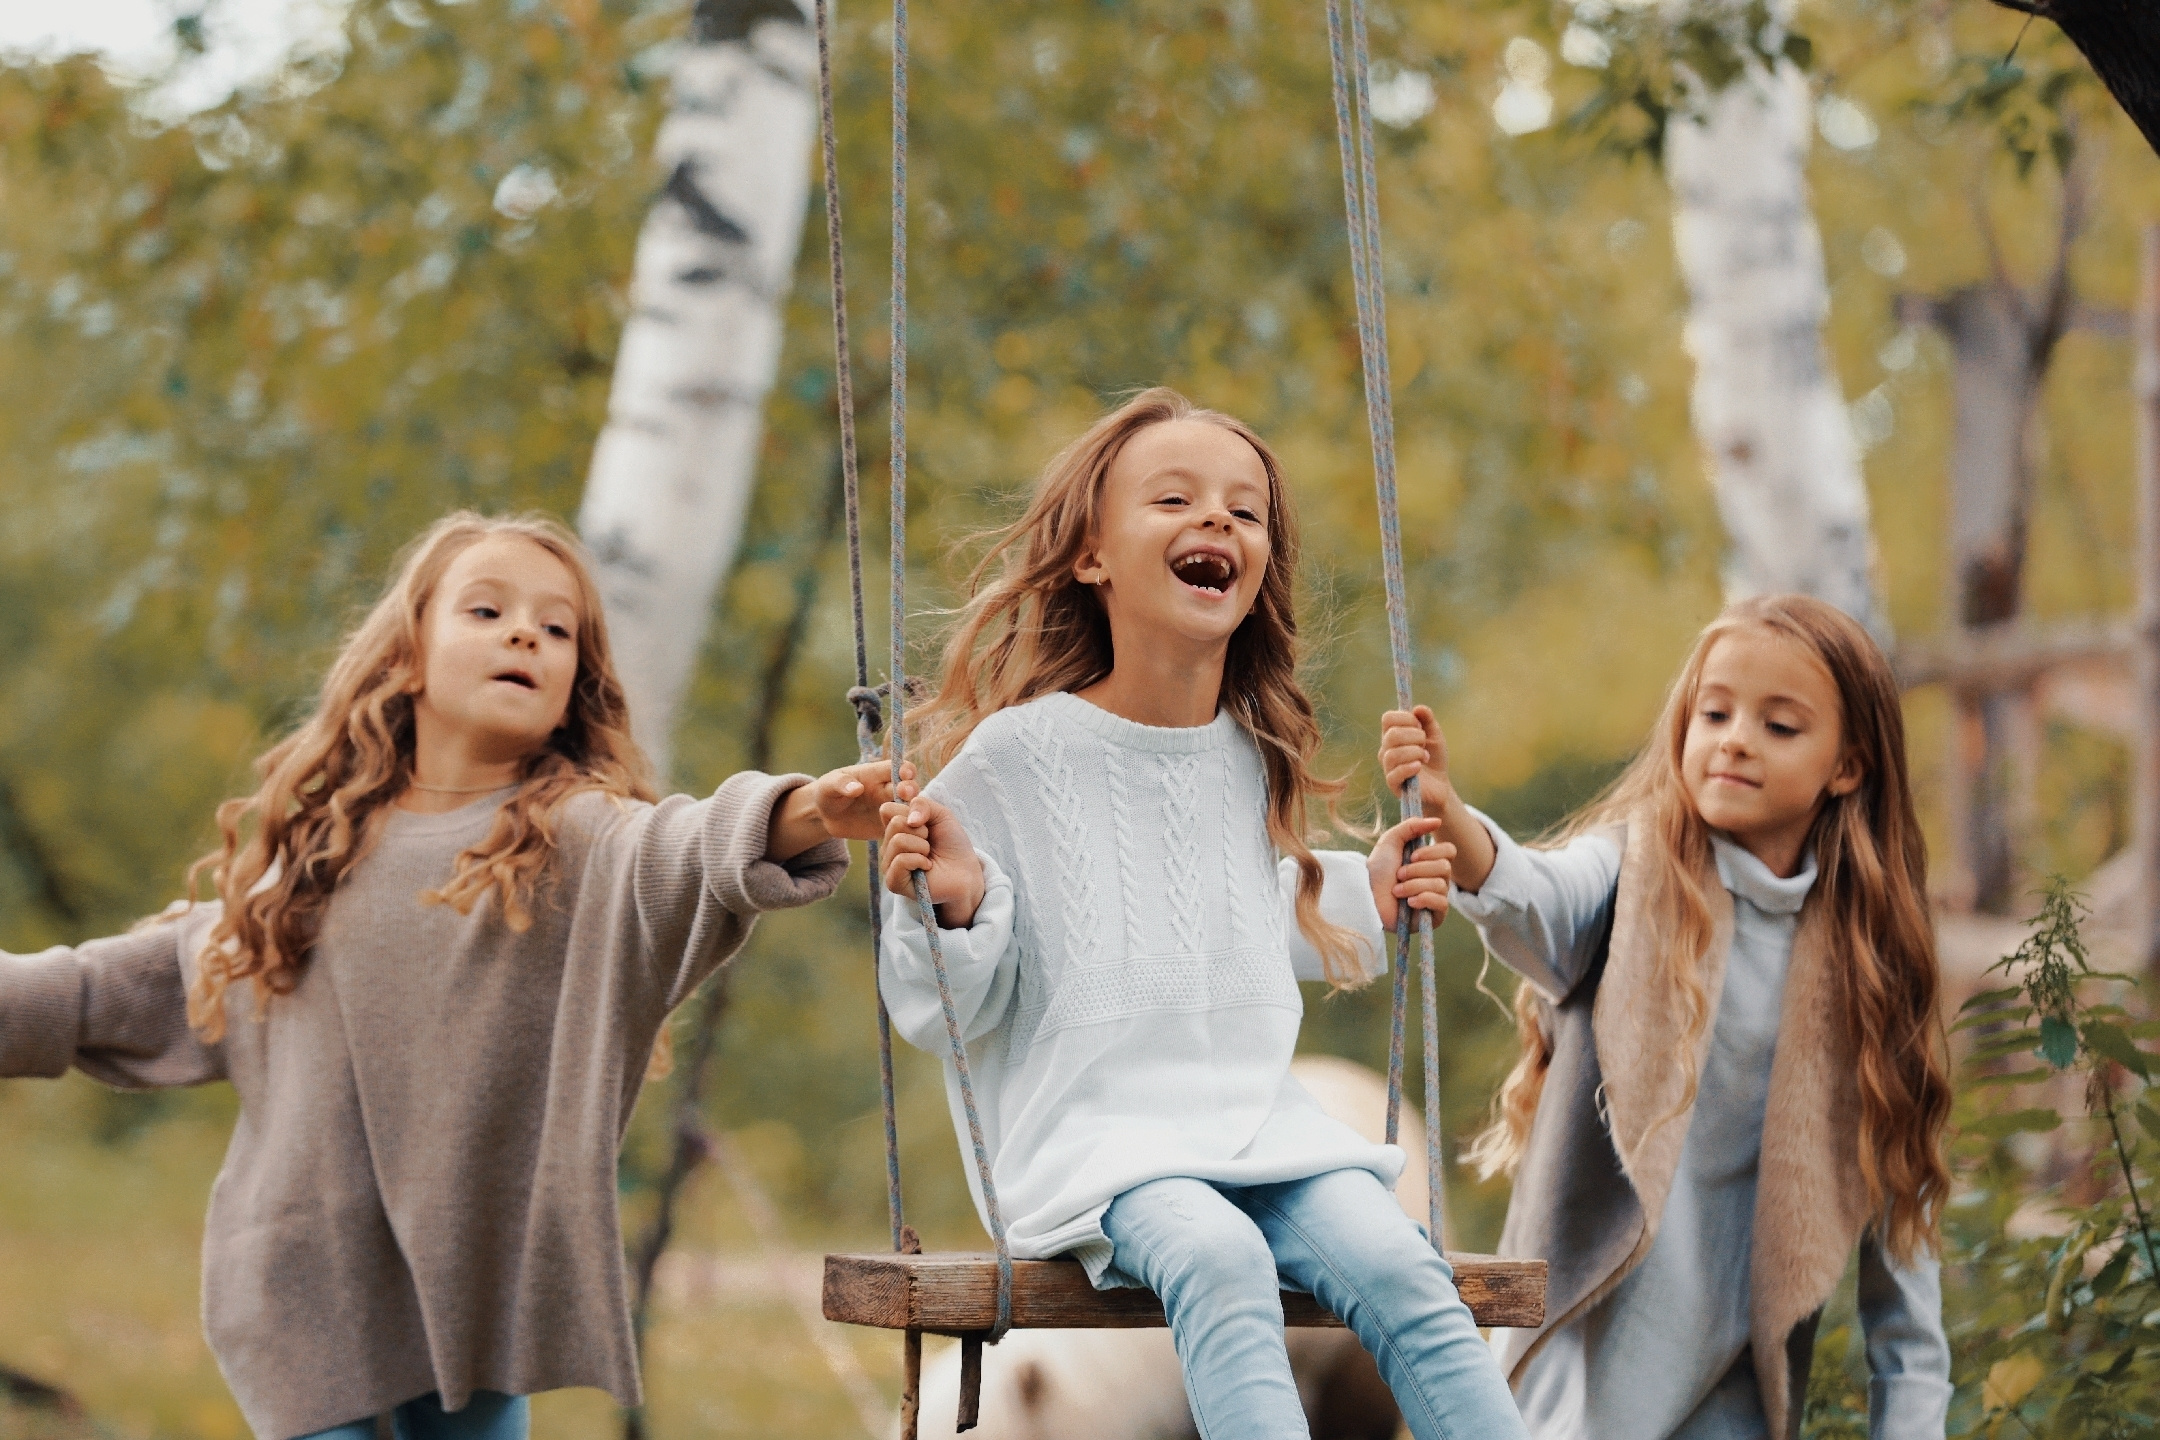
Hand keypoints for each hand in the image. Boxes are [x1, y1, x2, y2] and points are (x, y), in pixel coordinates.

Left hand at [809, 759, 915, 840]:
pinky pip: (902, 827)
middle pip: (909, 787)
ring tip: (909, 817)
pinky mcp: (889, 825)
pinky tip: (904, 835)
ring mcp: (890, 807)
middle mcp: (887, 789)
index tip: (904, 775)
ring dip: (913, 811)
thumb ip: (841, 783)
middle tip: (905, 796)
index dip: (905, 770)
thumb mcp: (829, 786)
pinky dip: (907, 830)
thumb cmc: (827, 793)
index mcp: (876, 774)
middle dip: (911, 790)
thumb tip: (856, 787)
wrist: (825, 817)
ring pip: (910, 808)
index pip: (897, 767)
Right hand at [881, 781, 986, 928]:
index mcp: (896, 829)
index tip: (925, 821)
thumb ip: (922, 805)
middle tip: (930, 842)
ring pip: (897, 841)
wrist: (966, 871)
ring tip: (929, 855)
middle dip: (921, 830)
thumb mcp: (941, 814)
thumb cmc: (952, 844)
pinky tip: (927, 866)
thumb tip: (910, 820)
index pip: (887, 809)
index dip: (909, 810)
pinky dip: (920, 860)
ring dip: (922, 846)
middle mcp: (889, 846)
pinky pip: (900, 860)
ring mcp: (889, 864)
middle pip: (894, 823)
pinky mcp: (894, 882)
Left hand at [1368, 816, 1451, 929]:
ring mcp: (1436, 898)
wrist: (1366, 895)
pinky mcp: (1434, 916)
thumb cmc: (1377, 870)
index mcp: (1429, 861)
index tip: (1412, 856)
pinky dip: (1423, 899)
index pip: (1449, 851)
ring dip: (1414, 885)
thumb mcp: (1391, 840)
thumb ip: (1412, 826)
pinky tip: (1408, 903)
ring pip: (1440, 885)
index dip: (1432, 852)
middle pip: (1445, 867)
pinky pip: (1441, 904)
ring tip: (1397, 890)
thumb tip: (1438, 821)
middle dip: (1418, 870)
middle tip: (1399, 874)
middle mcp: (1436, 878)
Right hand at [1379, 705, 1449, 820]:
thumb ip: (1427, 720)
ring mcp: (1388, 767)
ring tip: (1425, 758)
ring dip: (1415, 753)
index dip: (1406, 718)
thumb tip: (1418, 708)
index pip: (1388, 718)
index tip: (1420, 726)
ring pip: (1393, 754)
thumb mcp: (1435, 735)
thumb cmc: (1434, 758)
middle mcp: (1386, 749)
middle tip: (1424, 744)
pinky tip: (1419, 766)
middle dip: (1415, 737)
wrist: (1440, 785)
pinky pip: (1395, 772)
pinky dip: (1410, 767)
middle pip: (1392, 735)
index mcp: (1392, 734)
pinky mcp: (1393, 784)